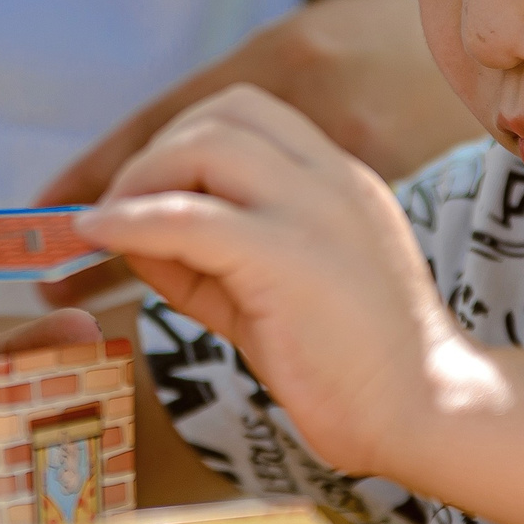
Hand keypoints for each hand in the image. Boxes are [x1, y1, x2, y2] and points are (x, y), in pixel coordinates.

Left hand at [77, 85, 480, 476]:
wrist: (425, 411)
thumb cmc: (349, 364)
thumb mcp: (270, 290)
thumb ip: (205, 258)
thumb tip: (125, 233)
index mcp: (338, 178)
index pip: (250, 112)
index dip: (184, 137)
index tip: (146, 188)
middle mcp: (331, 179)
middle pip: (224, 113)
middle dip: (158, 151)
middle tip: (119, 207)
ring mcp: (315, 211)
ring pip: (205, 146)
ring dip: (142, 179)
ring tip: (109, 225)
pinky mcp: (288, 258)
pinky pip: (189, 218)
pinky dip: (131, 220)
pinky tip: (98, 236)